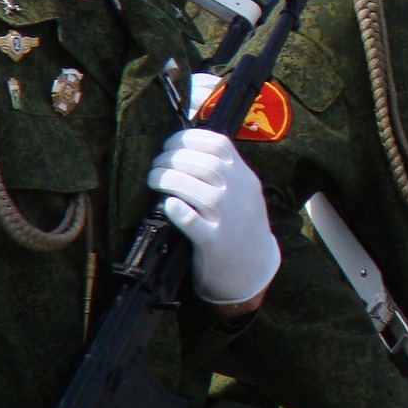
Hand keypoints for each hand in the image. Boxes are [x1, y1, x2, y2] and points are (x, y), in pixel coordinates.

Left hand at [147, 128, 280, 306]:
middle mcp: (238, 194)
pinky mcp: (215, 243)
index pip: (220, 145)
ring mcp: (228, 218)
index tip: (170, 143)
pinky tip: (169, 205)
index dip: (190, 138)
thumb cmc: (241, 226)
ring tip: (153, 179)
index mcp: (244, 177)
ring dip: (170, 179)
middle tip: (155, 164)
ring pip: (200, 191)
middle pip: (207, 164)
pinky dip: (182, 213)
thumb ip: (225, 173)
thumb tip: (187, 151)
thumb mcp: (243, 193)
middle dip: (174, 158)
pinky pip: (196, 224)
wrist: (254, 268)